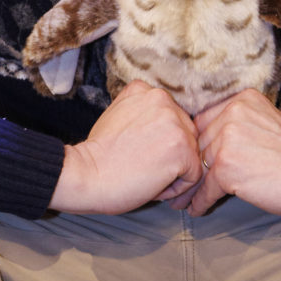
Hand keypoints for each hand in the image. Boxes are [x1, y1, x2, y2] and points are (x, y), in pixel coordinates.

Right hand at [48, 81, 200, 214]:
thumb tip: (162, 128)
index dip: (158, 141)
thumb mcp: (117, 115)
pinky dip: (177, 189)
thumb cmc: (98, 155)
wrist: (86, 174)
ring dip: (174, 173)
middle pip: (185, 134)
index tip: (138, 153)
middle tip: (143, 169)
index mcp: (147, 91)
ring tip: (147, 177)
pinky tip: (154, 187)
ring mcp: (176, 123)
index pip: (171, 118)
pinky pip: (194, 175)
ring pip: (191, 154)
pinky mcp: (183, 149)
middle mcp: (164, 100)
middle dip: (170, 156)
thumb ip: (141, 112)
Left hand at [187, 89, 280, 217]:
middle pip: (198, 144)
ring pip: (199, 167)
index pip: (203, 121)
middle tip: (180, 183)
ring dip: (190, 187)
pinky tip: (196, 209)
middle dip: (191, 166)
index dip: (196, 143)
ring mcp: (227, 140)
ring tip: (182, 200)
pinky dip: (199, 201)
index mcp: (240, 100)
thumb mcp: (264, 120)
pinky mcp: (226, 168)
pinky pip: (205, 188)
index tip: (188, 160)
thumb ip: (237, 122)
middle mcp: (231, 114)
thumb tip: (204, 142)